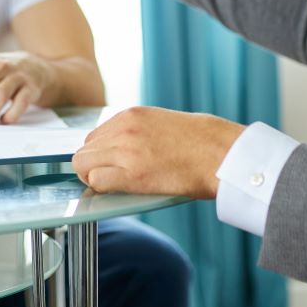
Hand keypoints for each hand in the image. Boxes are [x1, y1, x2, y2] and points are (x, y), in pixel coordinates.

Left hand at [72, 106, 244, 197]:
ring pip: (84, 165)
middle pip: (84, 151)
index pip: (94, 136)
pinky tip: (120, 191)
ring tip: (116, 185)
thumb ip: (138, 131)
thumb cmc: (203, 142)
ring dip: (95, 178)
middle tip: (110, 179)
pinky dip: (102, 189)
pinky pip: (97, 181)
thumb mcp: (163, 122)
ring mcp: (126, 150)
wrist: (223, 153)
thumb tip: (123, 148)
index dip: (99, 155)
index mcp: (131, 115)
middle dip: (92, 166)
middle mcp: (124, 129)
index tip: (109, 165)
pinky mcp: (133, 174)